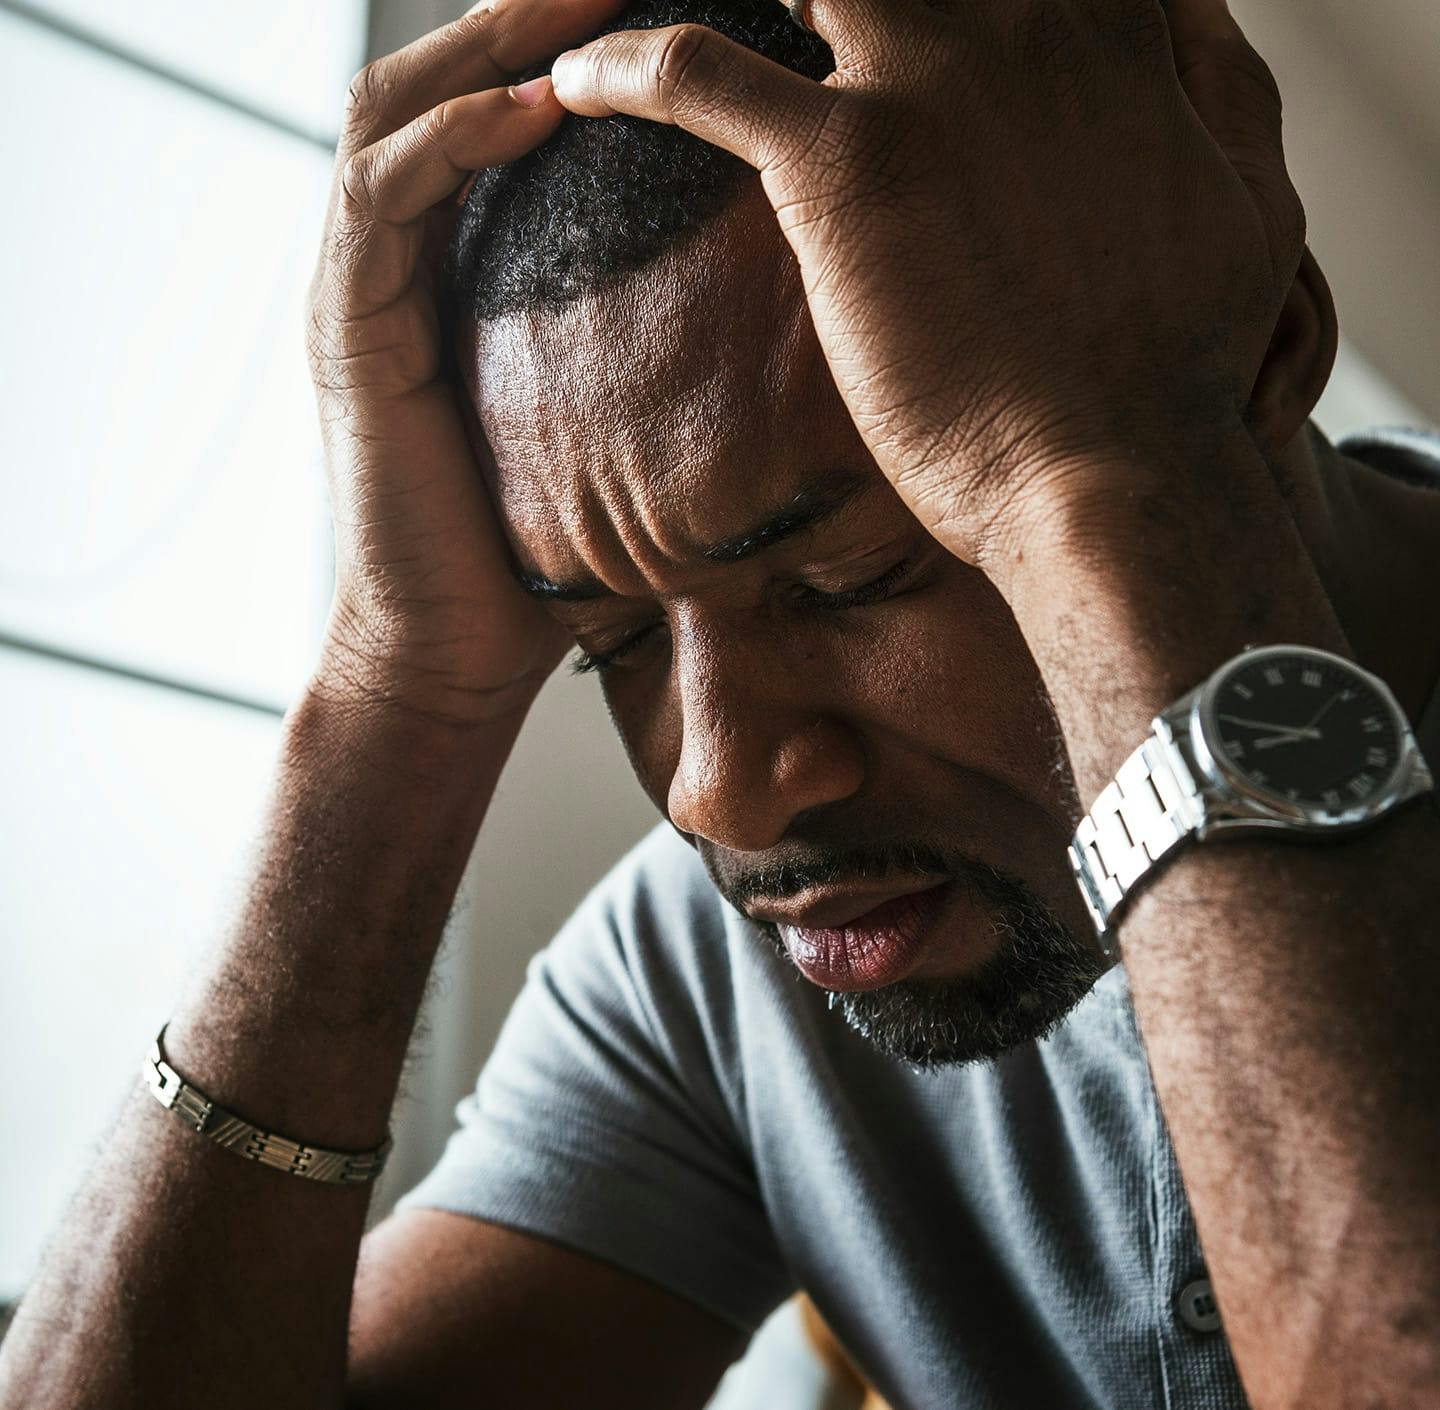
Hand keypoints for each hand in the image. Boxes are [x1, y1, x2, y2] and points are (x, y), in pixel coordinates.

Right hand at [306, 0, 629, 724]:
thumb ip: (637, 357)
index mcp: (449, 272)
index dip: (559, 49)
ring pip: (394, 112)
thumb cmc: (538, 553)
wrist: (454, 652)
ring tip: (581, 6)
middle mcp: (395, 262)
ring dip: (488, 46)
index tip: (653, 11)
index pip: (489, 115)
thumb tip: (762, 325)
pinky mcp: (346, 332)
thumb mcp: (601, 429)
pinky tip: (534, 109)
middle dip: (526, 16)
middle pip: (438, 83)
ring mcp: (360, 290)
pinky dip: (454, 141)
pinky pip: (383, 199)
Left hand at [548, 0, 1305, 567]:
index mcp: (1108, 20)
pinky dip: (626, 70)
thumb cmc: (1182, 366)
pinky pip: (699, 75)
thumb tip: (1187, 24)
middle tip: (765, 13)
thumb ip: (1214, 89)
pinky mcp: (850, 165)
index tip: (854, 15)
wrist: (1119, 473)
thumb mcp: (1250, 199)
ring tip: (609, 11)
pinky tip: (580, 87)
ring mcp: (931, 79)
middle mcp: (1020, 17)